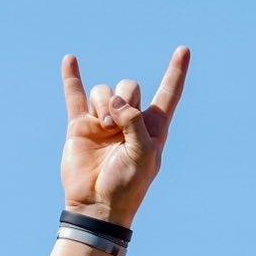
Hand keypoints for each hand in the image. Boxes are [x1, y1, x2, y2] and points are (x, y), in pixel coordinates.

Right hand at [58, 49, 189, 223]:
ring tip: (103, 128)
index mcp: (152, 127)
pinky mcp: (81, 125)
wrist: (96, 205)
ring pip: (104, 92)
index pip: (168, 93)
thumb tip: (115, 103)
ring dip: (103, 105)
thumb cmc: (127, 185)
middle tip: (117, 126)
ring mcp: (104, 121)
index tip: (184, 50)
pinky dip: (72, 77)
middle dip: (123, 100)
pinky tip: (70, 60)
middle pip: (129, 86)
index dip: (176, 72)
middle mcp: (129, 120)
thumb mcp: (143, 154)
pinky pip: (76, 95)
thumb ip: (134, 122)